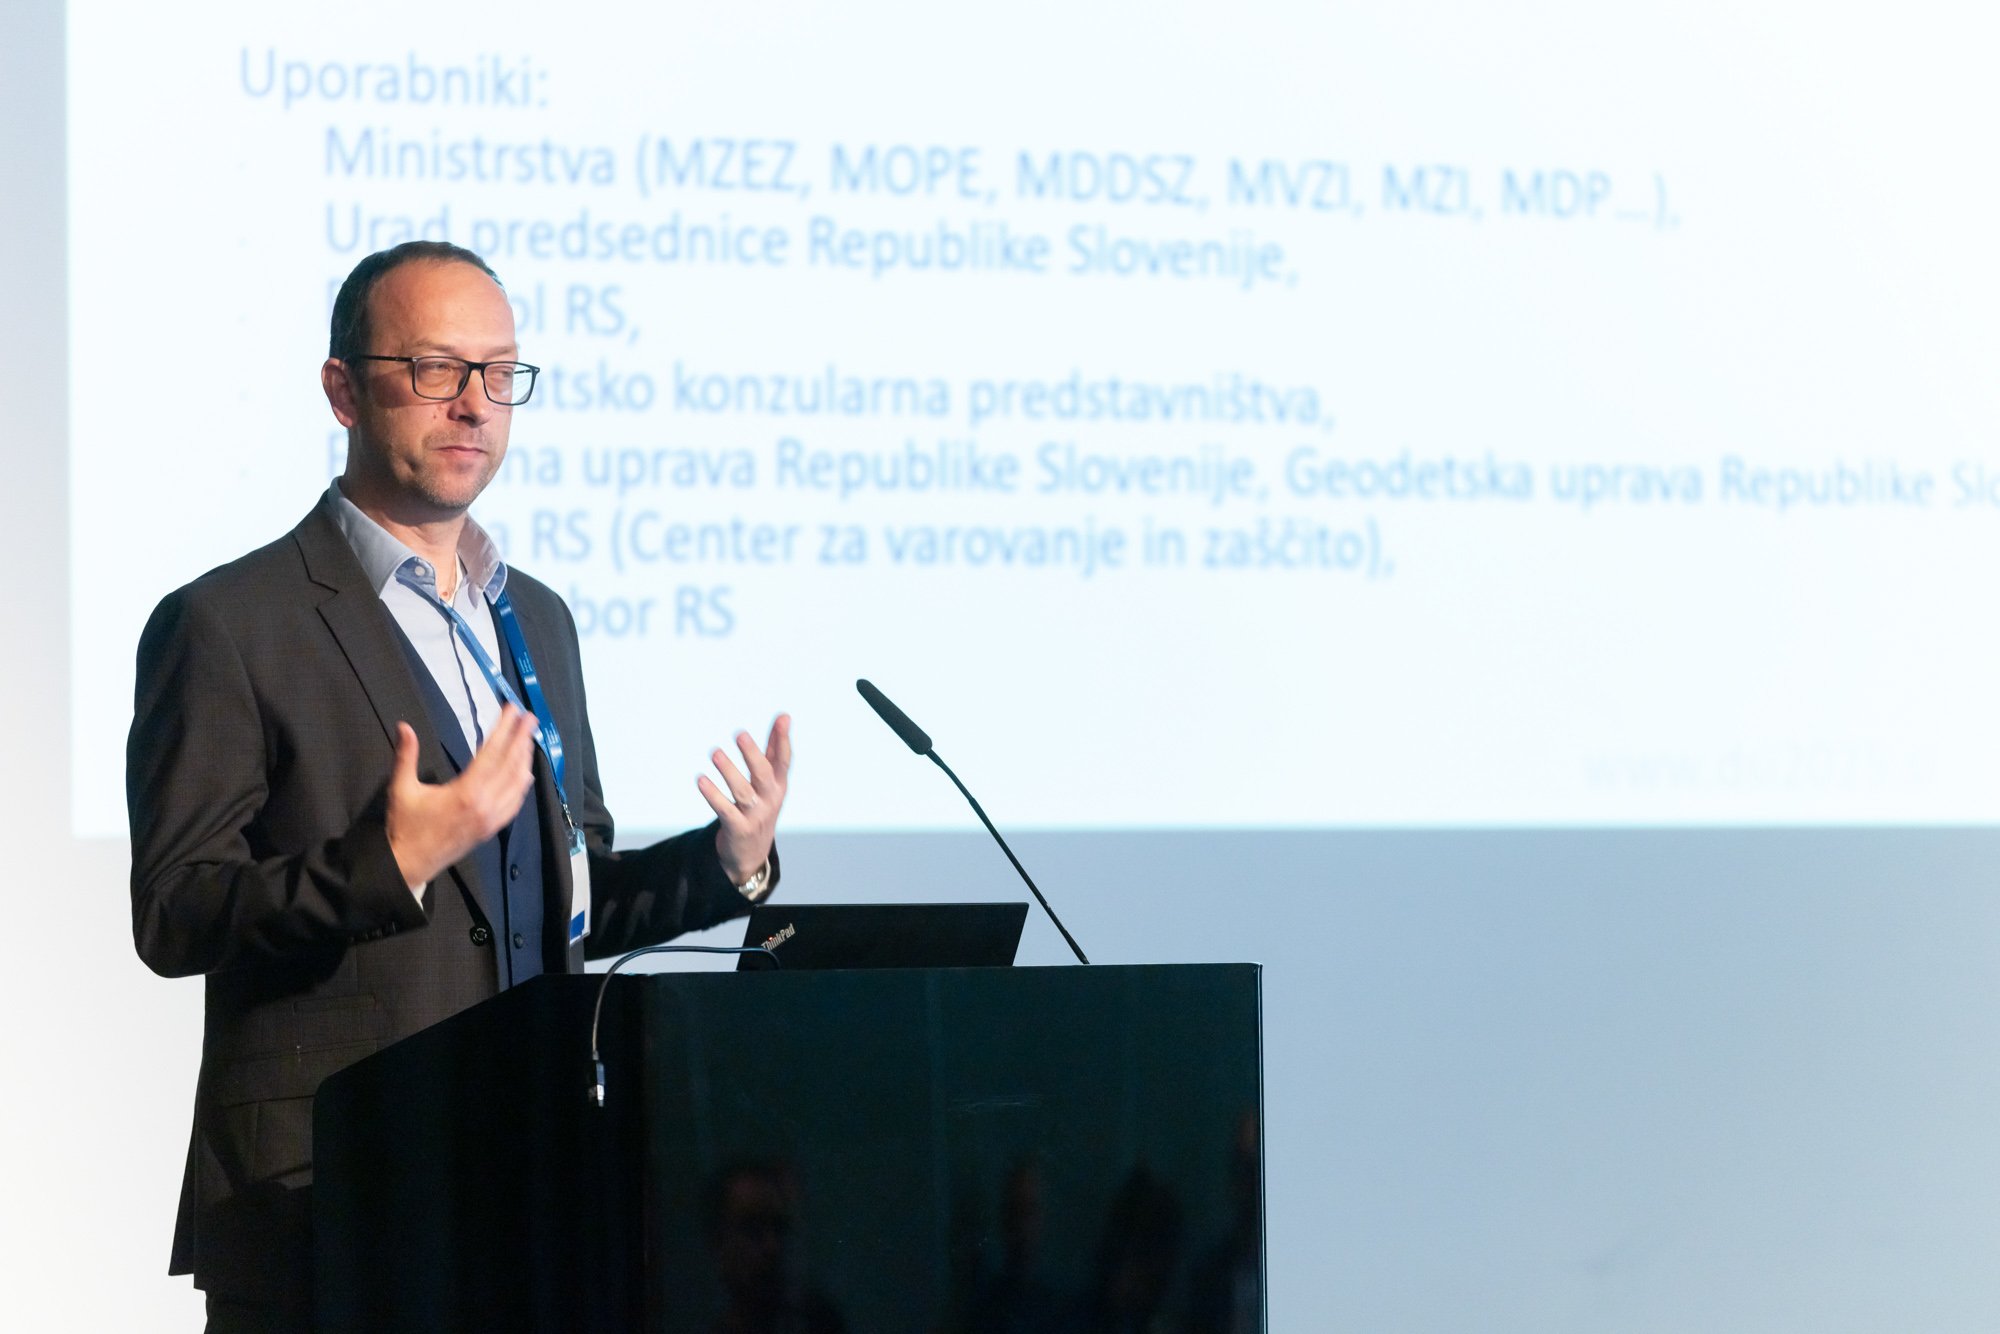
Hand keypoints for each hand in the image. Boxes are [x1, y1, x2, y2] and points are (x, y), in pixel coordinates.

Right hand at [385, 705, 538, 891]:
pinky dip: (522, 785)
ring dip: (525, 759)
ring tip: (528, 739)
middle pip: (511, 765)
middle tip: (531, 718)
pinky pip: (514, 804)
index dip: (504, 729)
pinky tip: (525, 774)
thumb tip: (404, 726)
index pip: (492, 753)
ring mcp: (492, 819)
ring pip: (517, 785)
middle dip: (522, 739)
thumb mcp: (401, 789)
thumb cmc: (405, 827)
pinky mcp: (492, 829)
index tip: (514, 711)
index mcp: (466, 792)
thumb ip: (405, 756)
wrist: (410, 865)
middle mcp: (486, 805)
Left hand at [698, 714, 792, 885]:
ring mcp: (755, 815)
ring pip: (743, 792)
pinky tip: (700, 780)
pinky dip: (713, 795)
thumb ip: (774, 749)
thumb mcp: (770, 781)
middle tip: (739, 734)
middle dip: (752, 754)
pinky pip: (724, 810)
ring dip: (729, 772)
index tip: (782, 718)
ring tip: (715, 753)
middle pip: (763, 774)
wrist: (752, 853)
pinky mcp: (739, 829)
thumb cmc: (760, 806)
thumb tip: (784, 716)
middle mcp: (770, 799)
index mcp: (779, 784)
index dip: (783, 740)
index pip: (784, 760)